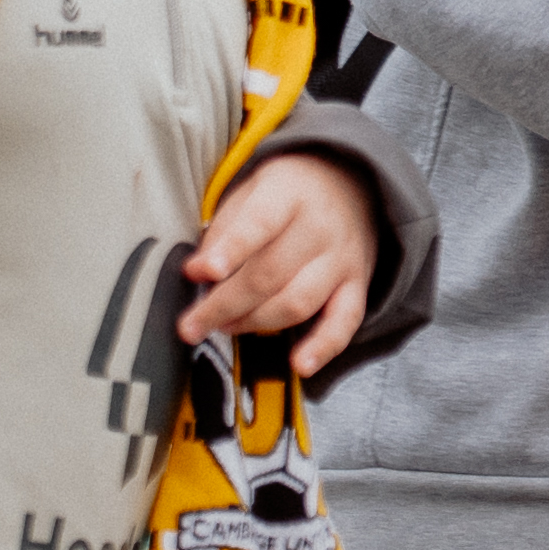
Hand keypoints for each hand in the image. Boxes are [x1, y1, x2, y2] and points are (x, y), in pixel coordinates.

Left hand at [183, 148, 381, 371]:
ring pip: (297, 302)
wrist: (350, 184)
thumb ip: (223, 230)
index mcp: (289, 194)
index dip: (229, 250)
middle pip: (270, 274)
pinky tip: (300, 364)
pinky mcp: (356, 285)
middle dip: (224, 304)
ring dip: (255, 323)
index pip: (259, 223)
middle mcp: (320, 226)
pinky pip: (344, 321)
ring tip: (224, 327)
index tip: (202, 272)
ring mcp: (341, 258)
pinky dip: (323, 347)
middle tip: (192, 324)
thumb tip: (196, 272)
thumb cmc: (288, 194)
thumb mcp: (251, 190)